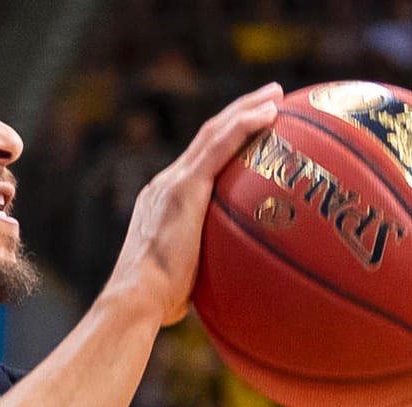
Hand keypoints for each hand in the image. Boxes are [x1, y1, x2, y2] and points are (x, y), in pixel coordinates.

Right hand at [106, 83, 283, 324]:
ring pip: (213, 132)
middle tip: (270, 98)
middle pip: (206, 138)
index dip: (224, 142)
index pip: (198, 162)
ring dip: (246, 108)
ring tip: (276, 94)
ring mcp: (173, 183)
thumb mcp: (187, 285)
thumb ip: (208, 275)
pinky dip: (244, 126)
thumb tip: (236, 294)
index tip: (250, 131)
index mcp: (165, 203)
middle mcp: (165, 185)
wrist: (135, 299)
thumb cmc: (159, 306)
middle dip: (237, 114)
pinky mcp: (183, 188)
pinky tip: (270, 114)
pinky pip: (219, 147)